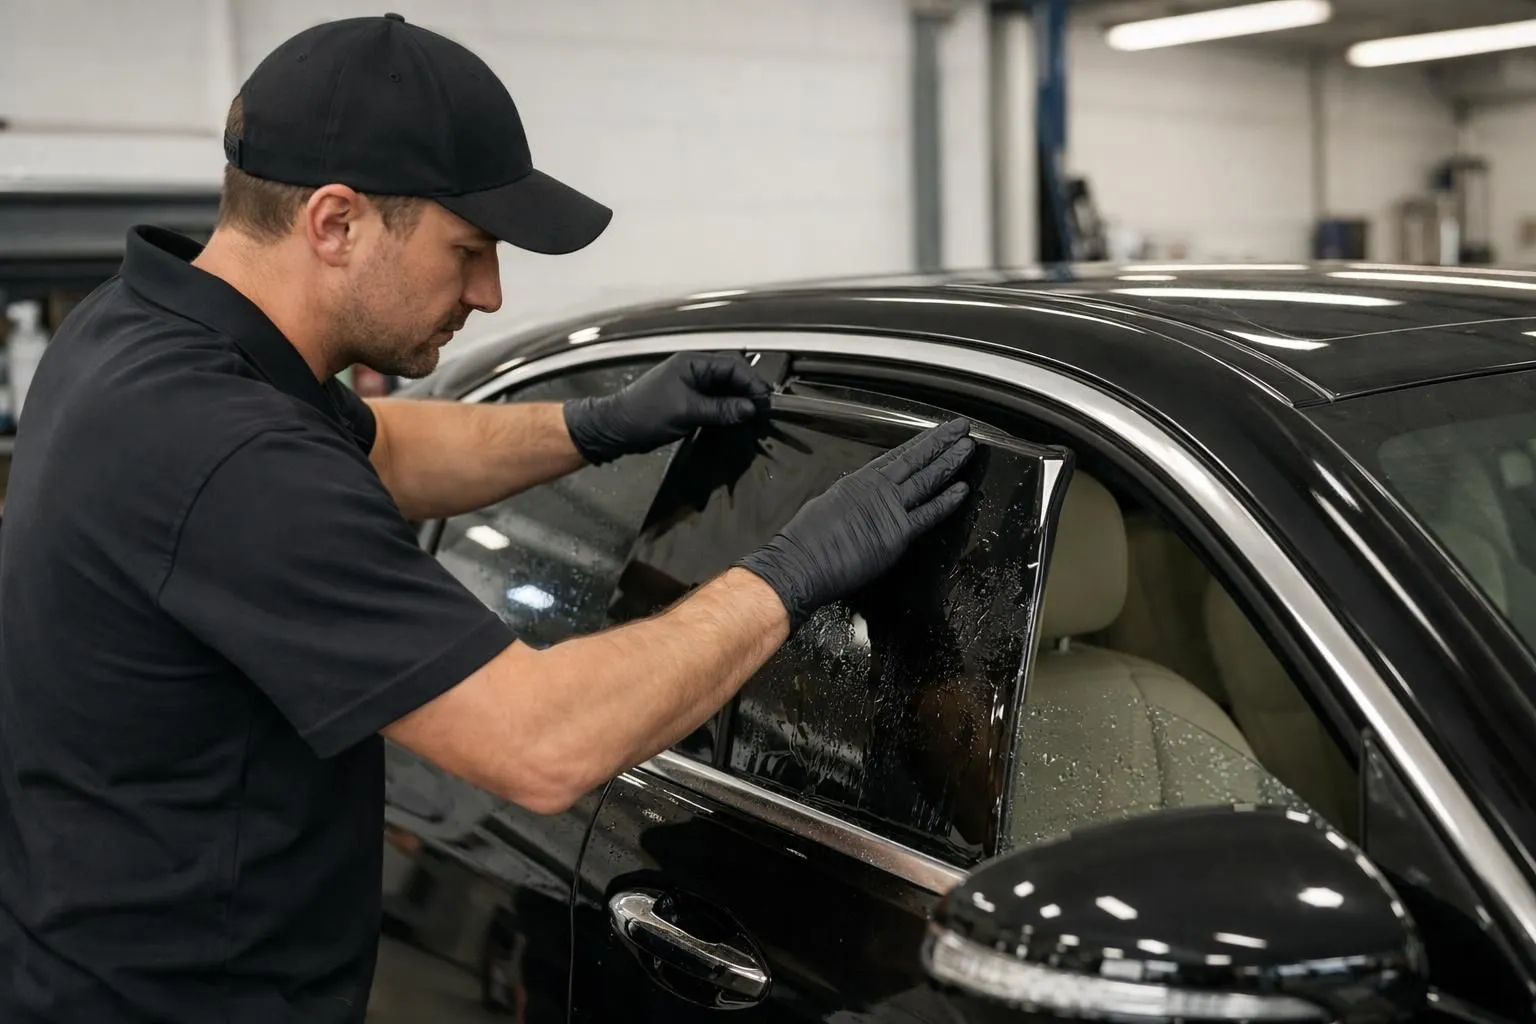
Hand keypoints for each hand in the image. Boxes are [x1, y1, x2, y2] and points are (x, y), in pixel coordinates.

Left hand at [563, 352, 770, 463]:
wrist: (616, 429)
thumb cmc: (645, 414)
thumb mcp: (686, 411)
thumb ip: (720, 409)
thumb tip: (751, 409)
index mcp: (693, 362)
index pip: (733, 365)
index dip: (752, 382)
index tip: (765, 402)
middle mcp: (695, 370)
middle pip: (731, 375)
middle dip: (748, 391)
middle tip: (763, 411)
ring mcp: (692, 386)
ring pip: (725, 390)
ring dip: (739, 402)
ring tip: (754, 417)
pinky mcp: (689, 402)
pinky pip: (715, 402)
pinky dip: (727, 411)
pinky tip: (736, 421)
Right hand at [736, 418, 976, 631]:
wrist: (799, 563)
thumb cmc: (804, 541)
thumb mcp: (826, 505)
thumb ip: (850, 500)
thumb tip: (857, 500)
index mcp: (858, 481)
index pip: (896, 456)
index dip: (919, 444)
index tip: (936, 433)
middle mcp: (876, 489)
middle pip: (916, 460)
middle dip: (941, 442)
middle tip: (962, 428)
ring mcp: (889, 509)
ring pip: (927, 479)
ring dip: (950, 462)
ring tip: (968, 448)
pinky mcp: (897, 533)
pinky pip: (928, 514)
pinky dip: (947, 501)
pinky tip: (963, 489)